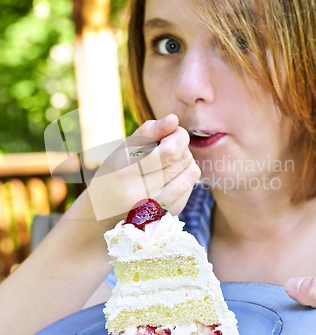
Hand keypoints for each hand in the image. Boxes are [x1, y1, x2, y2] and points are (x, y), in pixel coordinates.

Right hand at [80, 114, 200, 220]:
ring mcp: (157, 208)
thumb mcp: (123, 150)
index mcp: (126, 173)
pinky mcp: (169, 214)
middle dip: (182, 146)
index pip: (170, 151)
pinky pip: (190, 186)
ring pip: (191, 173)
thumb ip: (148, 132)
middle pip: (181, 160)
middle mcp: (142, 195)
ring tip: (170, 159)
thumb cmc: (114, 174)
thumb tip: (174, 119)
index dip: (179, 136)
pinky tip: (170, 175)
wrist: (104, 213)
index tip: (173, 131)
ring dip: (186, 159)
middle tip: (169, 144)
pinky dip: (185, 175)